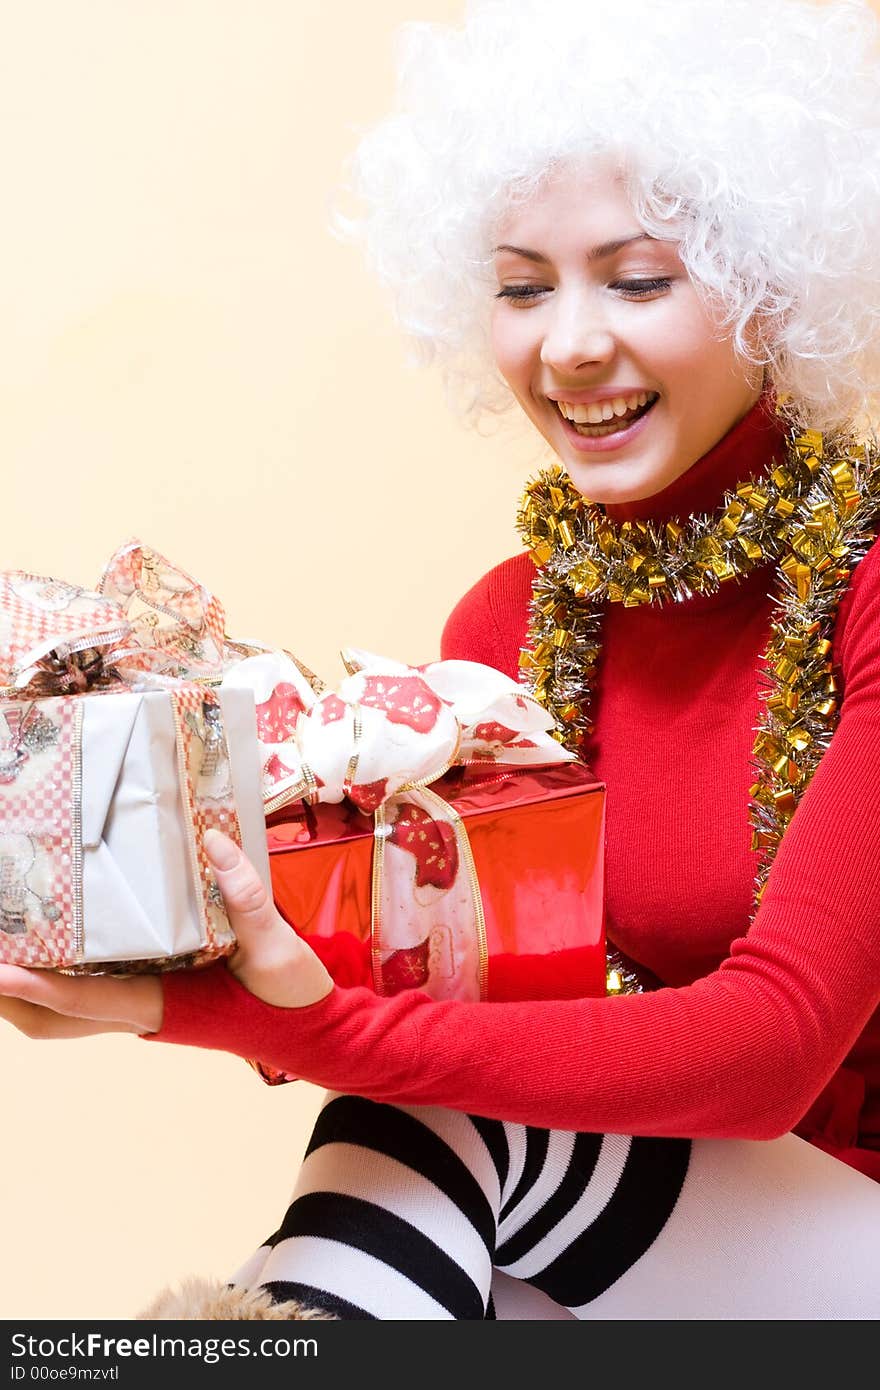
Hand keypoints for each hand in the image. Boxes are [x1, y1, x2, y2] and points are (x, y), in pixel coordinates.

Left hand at [0, 829, 332, 1041]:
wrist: (311, 1030)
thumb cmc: (291, 999)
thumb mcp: (277, 950)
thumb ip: (246, 898)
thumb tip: (213, 843)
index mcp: (165, 1005)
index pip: (86, 1001)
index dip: (37, 987)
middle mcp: (143, 1012)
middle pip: (55, 1019)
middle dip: (13, 997)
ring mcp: (144, 1008)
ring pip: (66, 1013)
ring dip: (29, 991)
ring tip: (7, 947)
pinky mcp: (154, 996)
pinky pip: (89, 996)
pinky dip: (58, 978)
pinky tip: (56, 941)